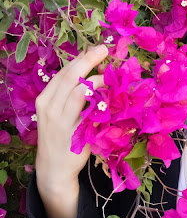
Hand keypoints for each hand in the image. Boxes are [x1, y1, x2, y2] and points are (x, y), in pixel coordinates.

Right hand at [35, 44, 108, 190]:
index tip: (94, 49)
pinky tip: (110, 95)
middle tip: (104, 49)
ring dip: (96, 79)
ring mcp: (62, 121)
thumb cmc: (59, 138)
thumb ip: (68, 96)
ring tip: (110, 73)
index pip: (62, 73)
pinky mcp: (76, 133)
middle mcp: (50, 108)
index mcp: (45, 100)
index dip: (79, 59)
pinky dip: (101, 100)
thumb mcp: (57, 114)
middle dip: (88, 60)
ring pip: (78, 91)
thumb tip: (90, 75)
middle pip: (69, 77)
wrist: (54, 168)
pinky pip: (90, 112)